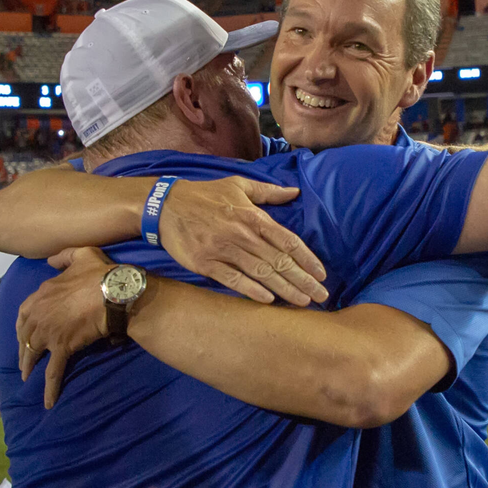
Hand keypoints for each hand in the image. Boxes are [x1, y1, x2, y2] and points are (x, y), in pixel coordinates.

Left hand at [17, 247, 111, 408]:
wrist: (113, 293)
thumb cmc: (99, 273)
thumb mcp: (81, 254)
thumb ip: (63, 257)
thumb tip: (51, 260)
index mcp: (39, 294)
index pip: (24, 313)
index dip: (23, 326)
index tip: (24, 334)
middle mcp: (38, 314)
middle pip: (26, 335)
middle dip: (23, 349)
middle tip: (23, 359)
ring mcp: (48, 333)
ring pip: (34, 354)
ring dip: (29, 367)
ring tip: (27, 379)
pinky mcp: (62, 348)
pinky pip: (54, 372)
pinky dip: (50, 388)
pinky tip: (48, 402)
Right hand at [158, 177, 327, 306]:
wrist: (165, 206)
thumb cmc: (204, 195)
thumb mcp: (238, 185)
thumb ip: (268, 192)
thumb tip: (295, 191)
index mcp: (252, 216)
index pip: (287, 240)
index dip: (307, 258)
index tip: (322, 274)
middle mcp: (241, 234)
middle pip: (279, 260)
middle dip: (302, 280)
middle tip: (321, 296)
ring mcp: (223, 250)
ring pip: (260, 272)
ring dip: (284, 289)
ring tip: (303, 302)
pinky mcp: (205, 263)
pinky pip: (233, 279)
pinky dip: (251, 290)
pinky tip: (268, 300)